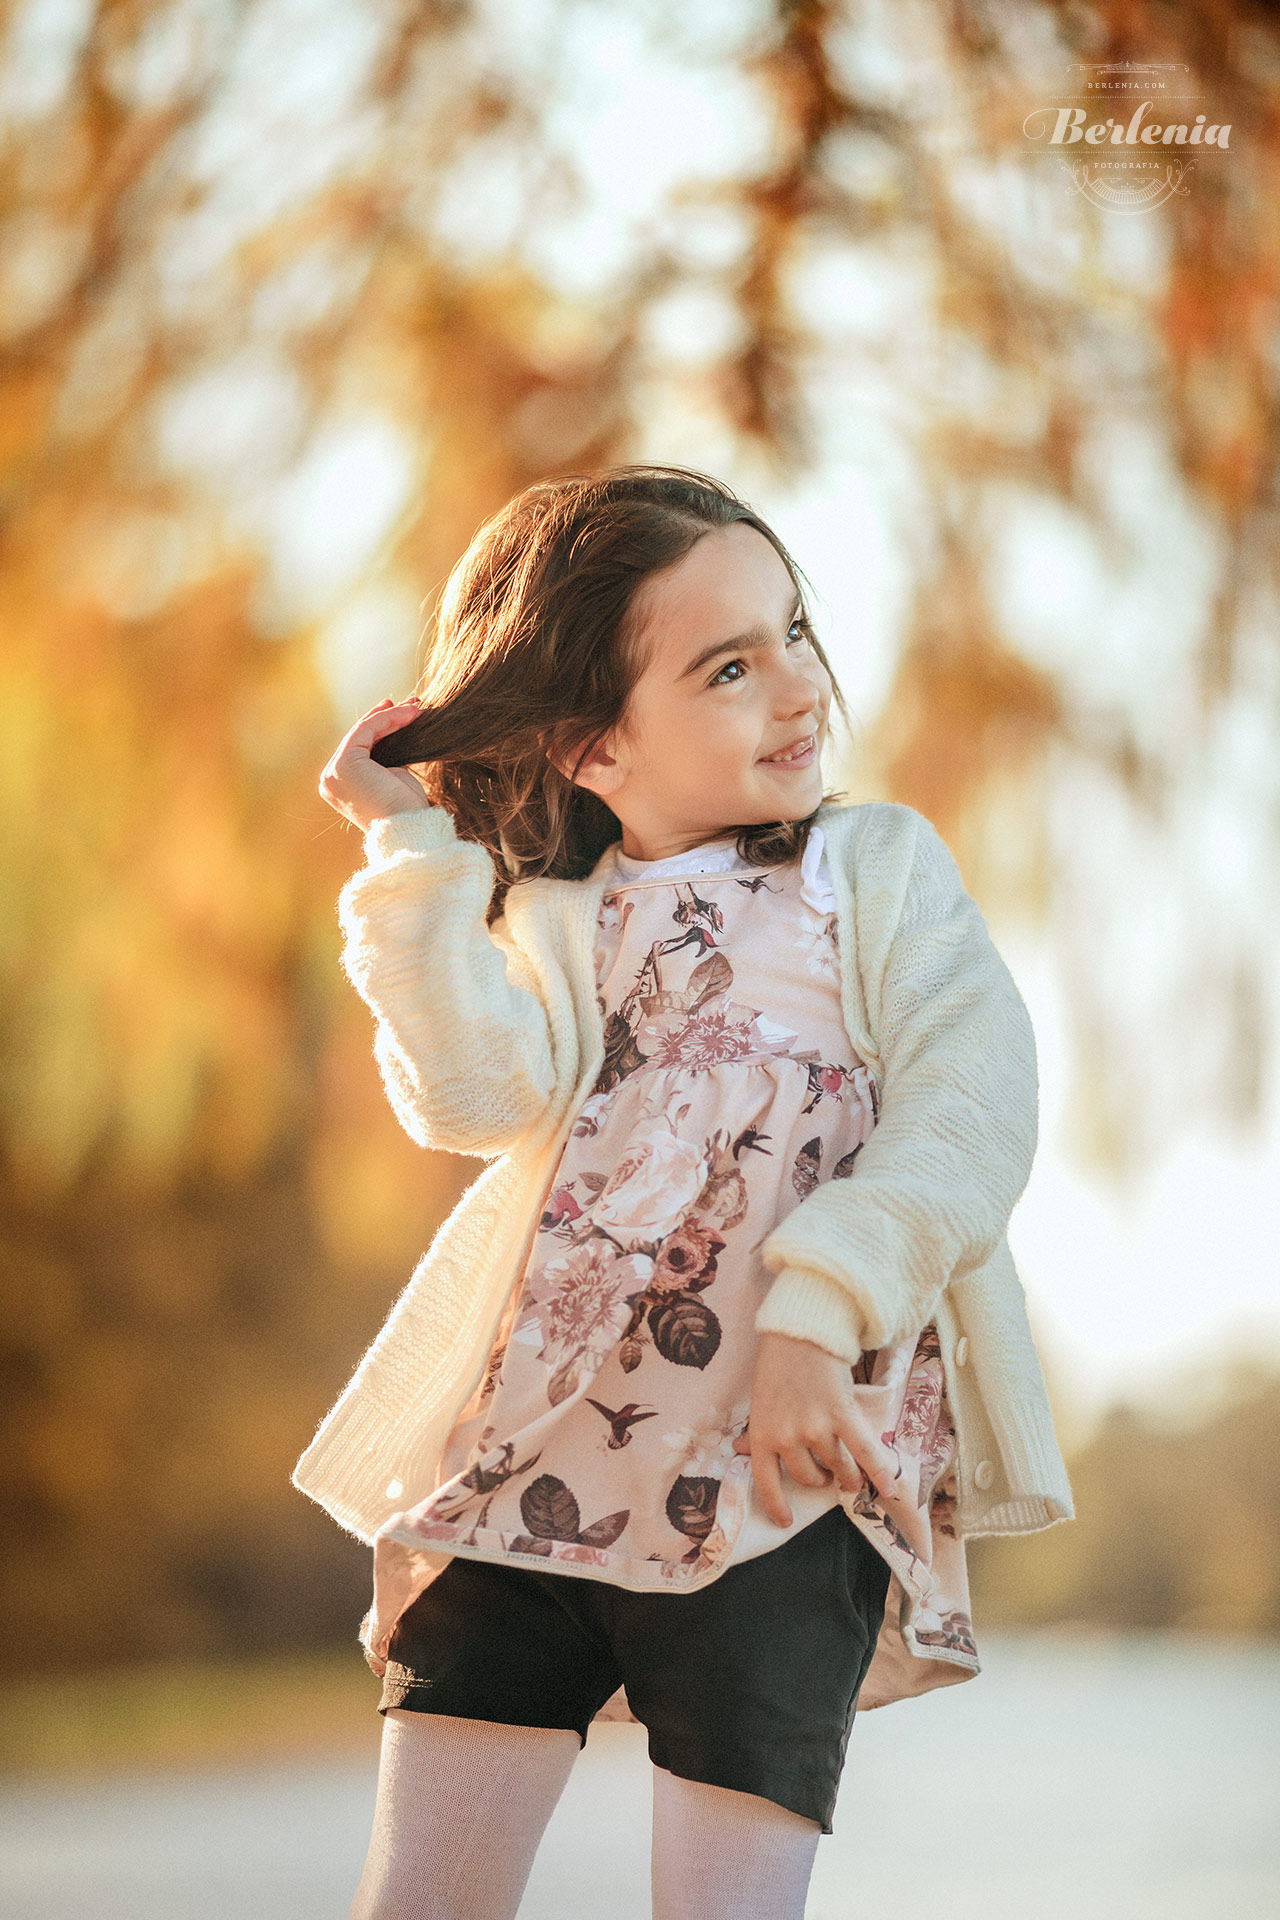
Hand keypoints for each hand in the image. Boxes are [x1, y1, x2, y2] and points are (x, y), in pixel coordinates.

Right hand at [318, 697, 433, 832]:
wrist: (410, 828)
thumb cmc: (407, 809)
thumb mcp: (392, 777)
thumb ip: (383, 758)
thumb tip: (390, 733)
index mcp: (338, 785)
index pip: (358, 748)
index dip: (380, 727)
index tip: (403, 712)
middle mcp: (329, 779)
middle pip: (358, 737)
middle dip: (386, 717)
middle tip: (411, 704)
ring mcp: (334, 772)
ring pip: (363, 731)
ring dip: (391, 715)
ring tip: (416, 707)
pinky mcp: (344, 764)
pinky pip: (366, 730)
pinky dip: (388, 718)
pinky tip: (409, 714)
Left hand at [733, 1331, 899, 1527]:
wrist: (801, 1333)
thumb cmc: (776, 1366)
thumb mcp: (758, 1402)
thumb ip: (754, 1431)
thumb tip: (739, 1453)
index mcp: (762, 1435)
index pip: (766, 1482)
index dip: (776, 1506)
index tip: (785, 1521)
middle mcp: (788, 1438)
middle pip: (808, 1477)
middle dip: (818, 1479)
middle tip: (825, 1472)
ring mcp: (816, 1429)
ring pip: (837, 1467)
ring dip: (846, 1475)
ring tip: (850, 1474)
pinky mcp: (843, 1416)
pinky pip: (864, 1452)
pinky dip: (877, 1473)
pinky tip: (888, 1490)